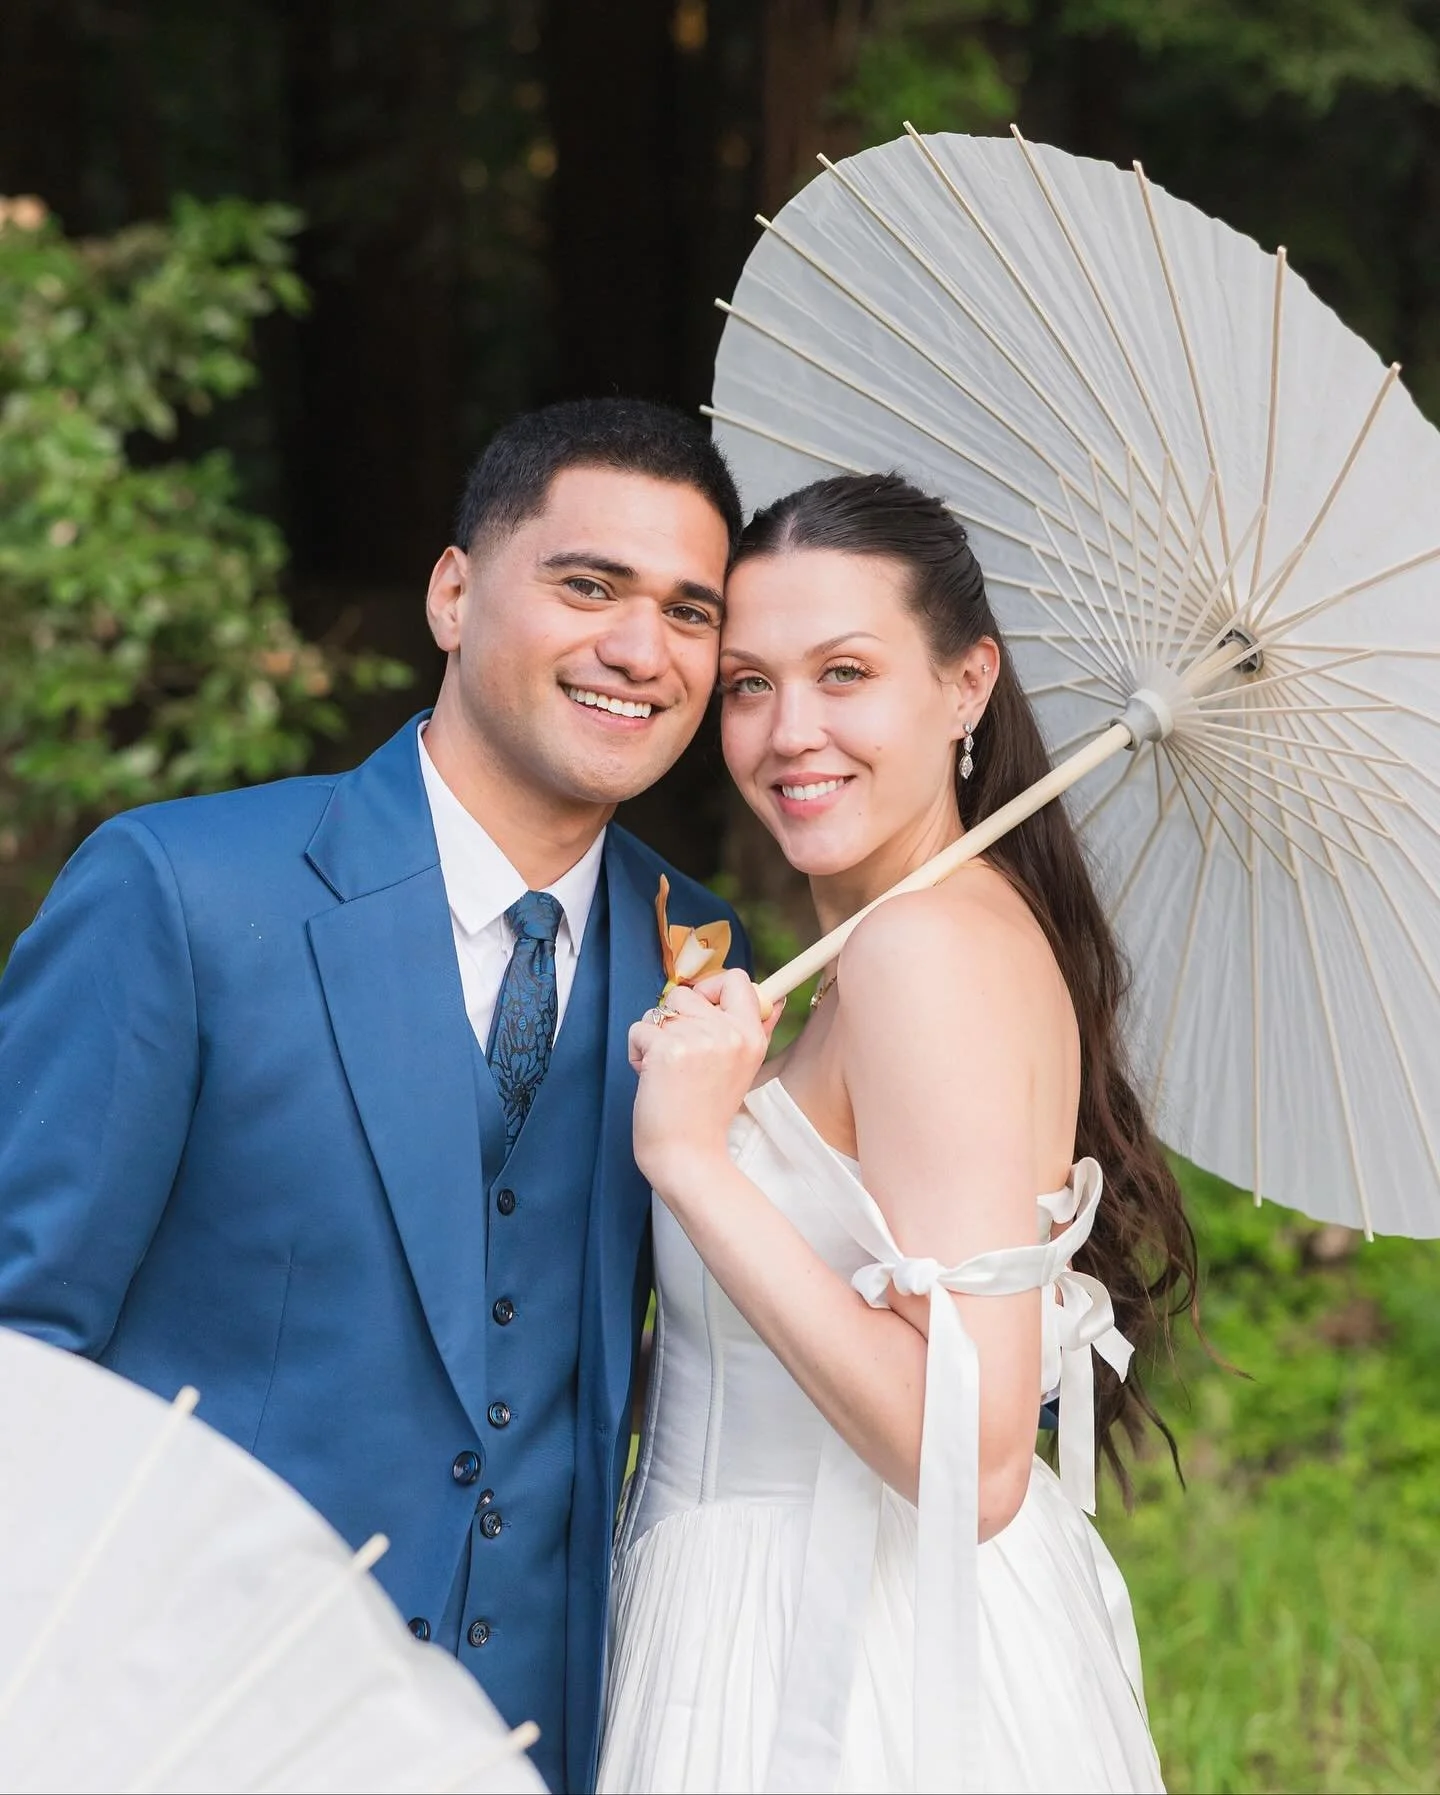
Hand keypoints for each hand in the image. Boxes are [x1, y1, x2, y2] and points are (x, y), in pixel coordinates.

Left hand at [629, 971, 783, 1198]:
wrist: (689, 1155)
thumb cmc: (709, 1116)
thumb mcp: (745, 1068)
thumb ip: (756, 1029)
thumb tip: (772, 998)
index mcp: (751, 1035)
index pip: (737, 979)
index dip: (712, 988)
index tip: (701, 1009)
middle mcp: (728, 1032)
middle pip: (688, 992)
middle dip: (674, 1019)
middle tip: (681, 1056)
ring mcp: (698, 1039)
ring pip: (659, 1010)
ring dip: (653, 1036)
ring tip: (666, 1070)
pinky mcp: (667, 1048)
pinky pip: (639, 1030)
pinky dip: (637, 1053)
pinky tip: (651, 1078)